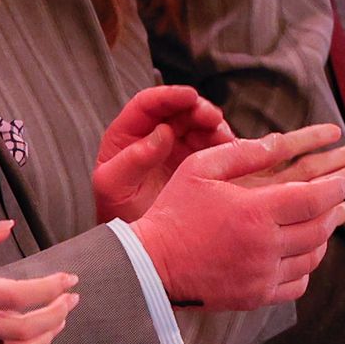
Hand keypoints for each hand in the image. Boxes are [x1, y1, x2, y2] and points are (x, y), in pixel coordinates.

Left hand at [93, 84, 235, 223]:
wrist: (135, 247)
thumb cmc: (117, 216)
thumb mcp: (114, 188)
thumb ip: (132, 159)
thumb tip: (160, 133)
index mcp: (125, 136)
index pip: (147, 104)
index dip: (169, 96)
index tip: (189, 96)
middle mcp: (151, 138)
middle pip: (178, 110)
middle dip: (198, 109)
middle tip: (213, 118)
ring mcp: (175, 150)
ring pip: (198, 125)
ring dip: (214, 126)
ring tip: (224, 138)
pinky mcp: (195, 164)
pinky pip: (211, 146)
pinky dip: (223, 145)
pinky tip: (230, 150)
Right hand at [128, 125, 344, 309]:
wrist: (151, 265)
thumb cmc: (173, 211)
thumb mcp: (200, 168)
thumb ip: (242, 153)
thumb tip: (280, 142)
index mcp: (255, 211)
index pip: (314, 199)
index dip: (336, 188)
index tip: (343, 181)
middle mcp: (265, 246)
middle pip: (320, 227)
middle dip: (336, 211)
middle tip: (344, 200)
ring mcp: (262, 275)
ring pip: (313, 256)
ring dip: (324, 237)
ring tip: (326, 223)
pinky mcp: (257, 296)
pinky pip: (297, 284)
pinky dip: (307, 267)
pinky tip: (303, 254)